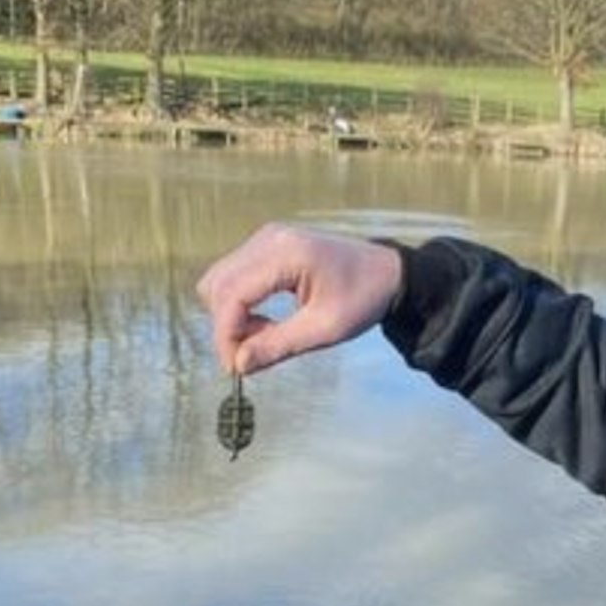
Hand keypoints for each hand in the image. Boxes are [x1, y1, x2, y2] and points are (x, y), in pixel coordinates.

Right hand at [196, 223, 403, 375]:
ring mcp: (266, 239)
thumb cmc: (363, 298)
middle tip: (253, 355)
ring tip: (267, 336)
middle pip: (218, 286)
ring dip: (232, 316)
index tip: (235, 367)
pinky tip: (268, 321)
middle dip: (227, 326)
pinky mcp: (266, 246)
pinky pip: (235, 276)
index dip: (226, 334)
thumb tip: (239, 365)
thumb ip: (279, 346)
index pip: (232, 294)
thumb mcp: (325, 329)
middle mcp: (269, 239)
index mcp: (286, 254)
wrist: (387, 272)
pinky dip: (241, 304)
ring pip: (221, 281)